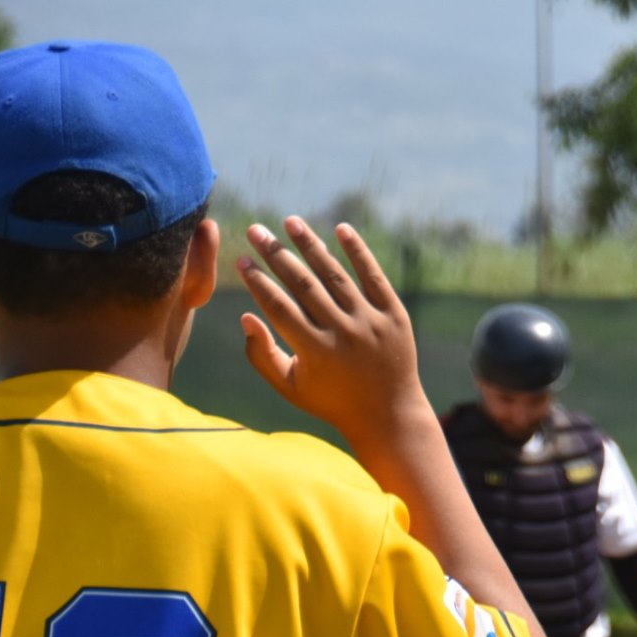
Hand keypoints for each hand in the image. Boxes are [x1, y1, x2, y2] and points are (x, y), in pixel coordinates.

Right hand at [236, 217, 428, 435]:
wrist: (388, 415)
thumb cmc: (331, 400)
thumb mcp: (291, 387)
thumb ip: (262, 355)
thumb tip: (245, 316)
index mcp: (315, 352)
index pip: (278, 307)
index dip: (257, 282)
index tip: (241, 259)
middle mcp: (343, 334)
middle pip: (303, 285)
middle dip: (276, 254)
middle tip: (255, 229)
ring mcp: (371, 323)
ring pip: (336, 275)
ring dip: (311, 245)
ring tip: (290, 222)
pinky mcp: (395, 316)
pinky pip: (374, 277)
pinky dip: (358, 252)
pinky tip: (341, 229)